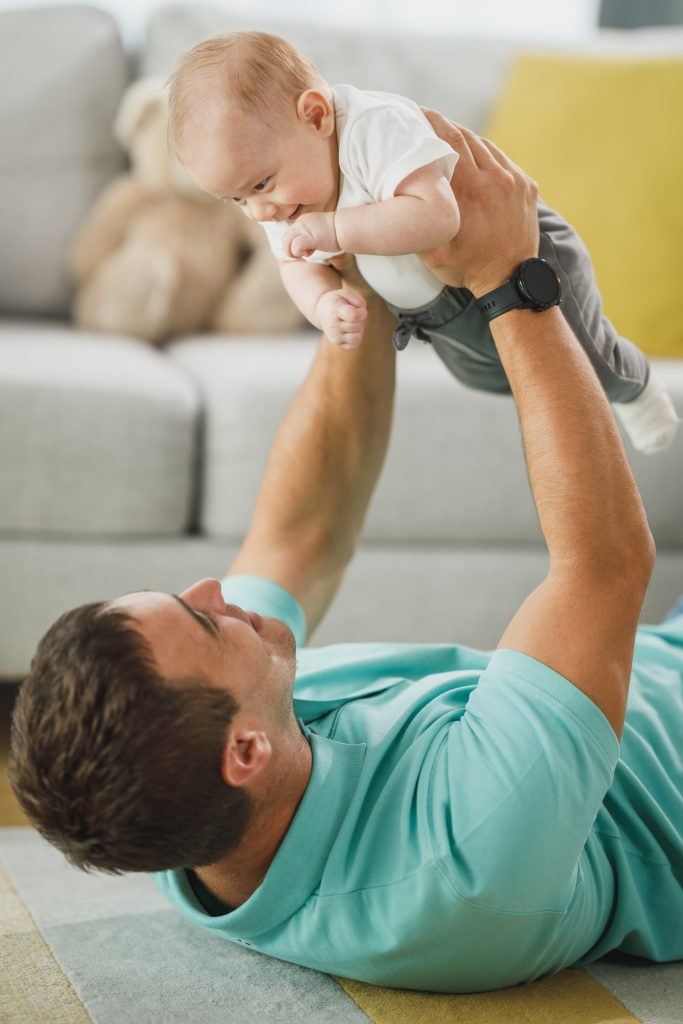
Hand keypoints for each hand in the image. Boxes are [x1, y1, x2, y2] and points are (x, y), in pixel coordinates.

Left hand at [283, 212, 338, 259]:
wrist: (345, 228)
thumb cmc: (337, 232)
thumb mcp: (319, 232)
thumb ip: (310, 237)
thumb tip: (307, 249)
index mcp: (302, 221)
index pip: (290, 235)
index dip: (294, 245)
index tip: (307, 249)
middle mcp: (300, 223)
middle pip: (285, 239)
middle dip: (290, 251)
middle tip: (303, 255)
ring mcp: (303, 228)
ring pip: (286, 242)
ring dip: (293, 252)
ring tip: (305, 254)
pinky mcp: (308, 237)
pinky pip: (295, 246)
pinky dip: (299, 252)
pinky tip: (309, 253)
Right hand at [315, 288, 367, 348]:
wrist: (321, 311)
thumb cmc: (337, 301)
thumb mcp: (345, 293)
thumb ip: (357, 300)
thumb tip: (363, 311)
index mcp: (335, 311)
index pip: (354, 316)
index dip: (361, 312)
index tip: (358, 309)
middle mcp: (334, 326)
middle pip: (357, 326)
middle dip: (360, 320)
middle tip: (354, 314)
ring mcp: (335, 336)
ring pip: (356, 338)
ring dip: (359, 330)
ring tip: (353, 323)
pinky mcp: (338, 343)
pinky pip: (354, 344)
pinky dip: (356, 338)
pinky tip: (351, 330)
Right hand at [418, 109, 538, 295]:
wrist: (509, 280)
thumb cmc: (466, 267)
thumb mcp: (432, 252)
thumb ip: (415, 225)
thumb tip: (392, 205)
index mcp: (468, 192)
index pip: (447, 142)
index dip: (430, 122)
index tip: (414, 113)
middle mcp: (494, 180)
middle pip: (465, 138)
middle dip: (444, 126)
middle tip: (425, 120)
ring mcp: (513, 181)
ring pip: (484, 146)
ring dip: (464, 139)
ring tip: (446, 137)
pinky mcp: (527, 186)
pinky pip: (502, 160)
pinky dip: (485, 155)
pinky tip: (472, 157)